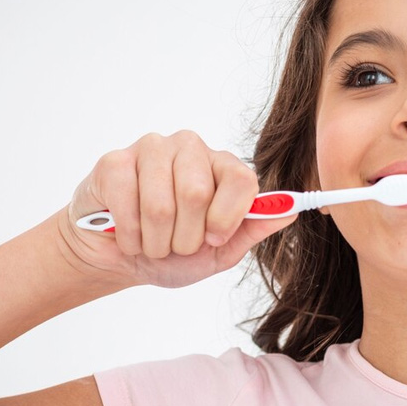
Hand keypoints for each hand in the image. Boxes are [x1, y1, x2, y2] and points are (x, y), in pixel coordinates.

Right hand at [56, 130, 296, 288]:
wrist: (118, 257)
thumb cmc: (171, 252)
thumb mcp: (218, 252)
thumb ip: (252, 229)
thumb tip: (291, 211)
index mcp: (222, 167)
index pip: (242, 179)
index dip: (227, 218)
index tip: (212, 239)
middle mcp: (190, 148)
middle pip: (197, 193)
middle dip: (185, 237)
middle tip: (175, 245)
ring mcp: (151, 149)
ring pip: (161, 204)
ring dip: (156, 241)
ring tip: (151, 242)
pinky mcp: (115, 161)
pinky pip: (128, 204)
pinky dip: (130, 235)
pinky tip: (128, 235)